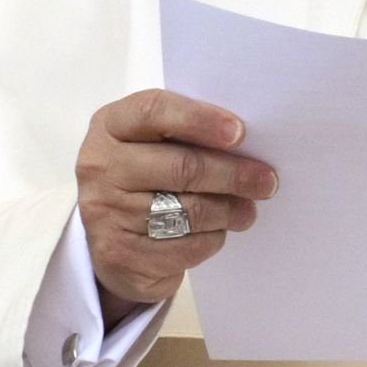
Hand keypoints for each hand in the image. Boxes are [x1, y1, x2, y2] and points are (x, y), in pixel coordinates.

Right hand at [75, 88, 276, 324]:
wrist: (108, 238)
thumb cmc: (143, 177)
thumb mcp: (151, 142)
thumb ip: (186, 133)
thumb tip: (246, 140)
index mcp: (110, 126)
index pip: (154, 111)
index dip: (200, 119)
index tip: (240, 132)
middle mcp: (100, 166)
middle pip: (181, 167)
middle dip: (232, 174)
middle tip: (266, 180)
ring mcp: (106, 213)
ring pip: (188, 211)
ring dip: (229, 210)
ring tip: (247, 210)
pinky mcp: (120, 255)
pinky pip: (184, 246)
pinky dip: (212, 239)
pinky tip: (218, 231)